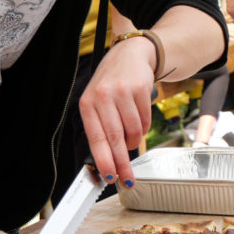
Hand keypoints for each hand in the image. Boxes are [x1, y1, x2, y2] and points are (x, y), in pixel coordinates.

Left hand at [78, 36, 156, 185]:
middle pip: (115, 138)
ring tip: (131, 139)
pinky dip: (143, 128)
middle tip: (128, 179)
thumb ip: (100, 127)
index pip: (96, 138)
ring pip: (133, 131)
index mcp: (88, 104)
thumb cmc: (111, 84)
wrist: (129, 55)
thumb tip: (108, 160)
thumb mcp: (98, 102)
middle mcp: (103, 96)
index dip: (104, 160)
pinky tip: (138, 122)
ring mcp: (122, 92)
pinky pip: (145, 120)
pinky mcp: (140, 89)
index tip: (110, 176)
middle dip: (122, 163)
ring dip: (134, 142)